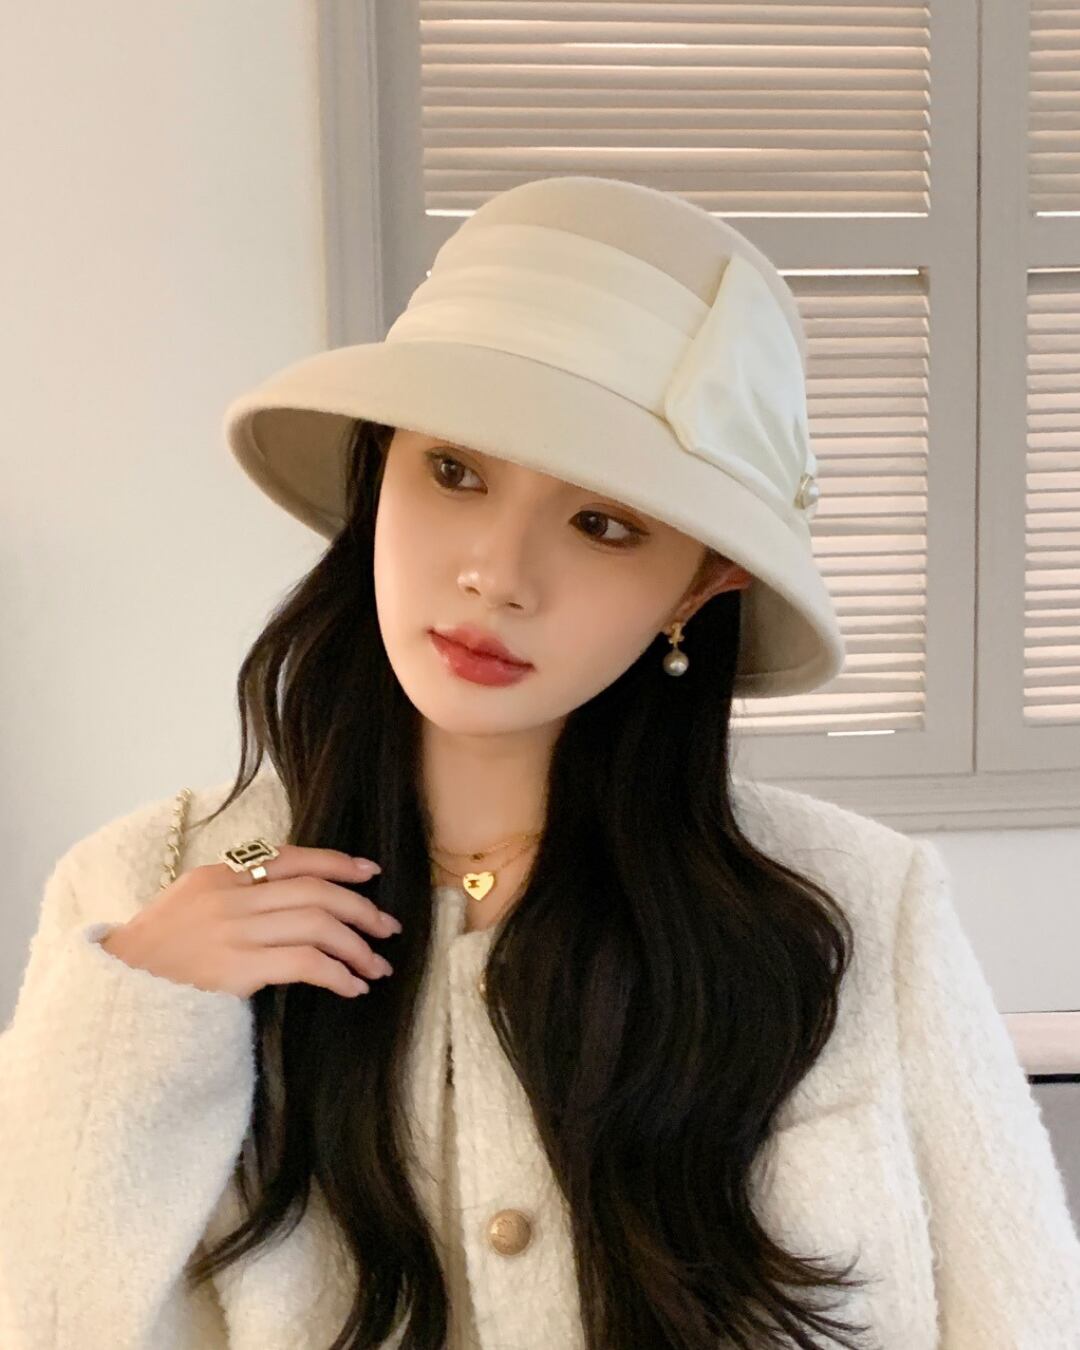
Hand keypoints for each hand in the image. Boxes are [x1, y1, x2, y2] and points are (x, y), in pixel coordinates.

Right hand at [98, 846, 398, 999]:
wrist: (113, 991)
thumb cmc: (156, 954)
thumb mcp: (190, 903)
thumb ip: (235, 893)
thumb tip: (292, 893)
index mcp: (219, 876)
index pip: (291, 857)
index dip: (337, 863)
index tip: (370, 873)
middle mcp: (229, 897)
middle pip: (315, 891)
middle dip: (360, 908)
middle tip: (388, 927)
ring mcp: (233, 932)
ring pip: (318, 925)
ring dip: (357, 947)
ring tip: (377, 966)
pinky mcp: (236, 970)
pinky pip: (305, 964)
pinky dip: (337, 974)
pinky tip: (352, 987)